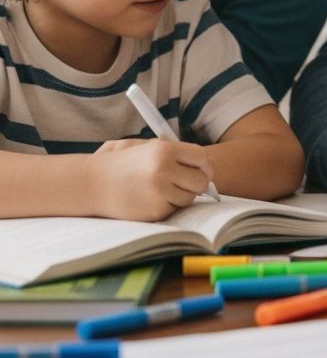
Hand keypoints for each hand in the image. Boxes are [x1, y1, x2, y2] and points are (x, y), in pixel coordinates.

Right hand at [91, 139, 212, 220]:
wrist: (89, 184)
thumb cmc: (119, 163)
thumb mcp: (144, 146)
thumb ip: (174, 151)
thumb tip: (205, 165)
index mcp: (164, 150)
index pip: (201, 157)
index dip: (203, 165)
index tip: (200, 169)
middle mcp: (163, 170)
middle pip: (201, 181)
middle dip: (196, 183)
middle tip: (184, 182)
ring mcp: (159, 192)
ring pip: (189, 197)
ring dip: (180, 195)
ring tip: (160, 189)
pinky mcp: (153, 211)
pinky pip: (173, 210)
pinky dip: (166, 206)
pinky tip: (149, 199)